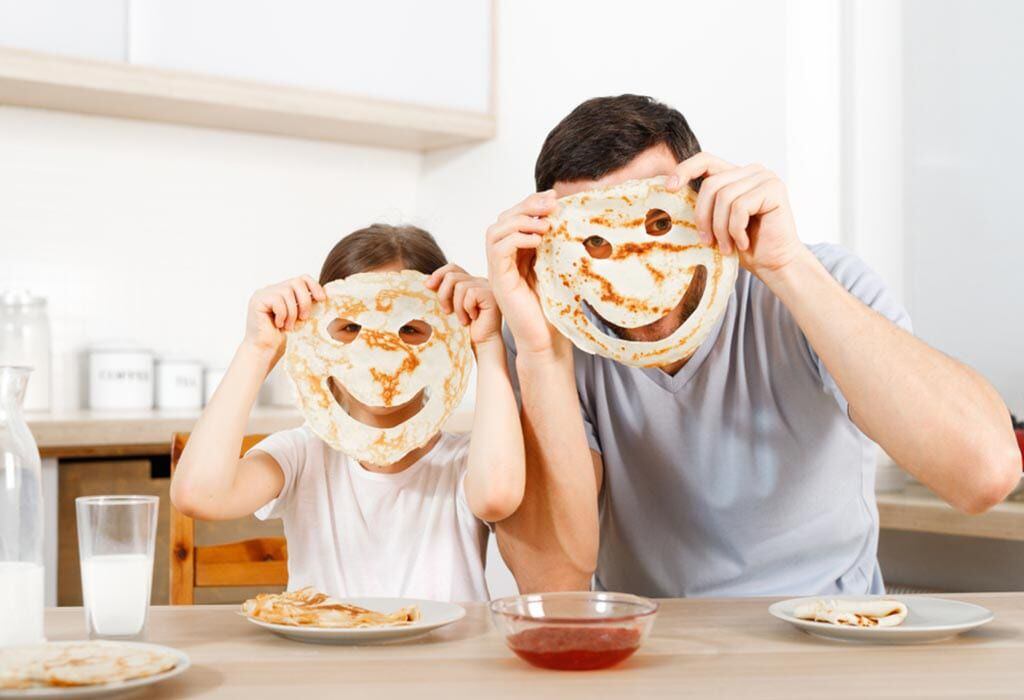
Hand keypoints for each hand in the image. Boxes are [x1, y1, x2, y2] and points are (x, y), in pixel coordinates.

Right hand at [245, 276, 325, 353]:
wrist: (265, 352)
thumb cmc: (282, 338)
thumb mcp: (299, 318)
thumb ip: (306, 305)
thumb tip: (324, 296)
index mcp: (283, 291)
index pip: (301, 278)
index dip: (314, 286)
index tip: (322, 299)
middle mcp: (272, 289)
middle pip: (296, 282)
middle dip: (304, 301)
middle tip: (304, 318)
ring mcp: (263, 293)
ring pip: (287, 292)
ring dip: (292, 312)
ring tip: (289, 326)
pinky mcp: (257, 300)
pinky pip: (277, 300)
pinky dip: (282, 314)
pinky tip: (278, 324)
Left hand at [426, 265, 501, 346]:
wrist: (481, 344)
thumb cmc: (466, 329)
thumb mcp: (449, 307)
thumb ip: (442, 292)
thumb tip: (427, 280)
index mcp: (470, 281)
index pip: (452, 267)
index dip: (438, 274)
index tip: (427, 287)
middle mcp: (479, 281)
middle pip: (452, 275)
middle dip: (443, 294)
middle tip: (446, 311)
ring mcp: (487, 286)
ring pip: (460, 286)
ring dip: (457, 306)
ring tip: (462, 319)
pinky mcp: (491, 295)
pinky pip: (471, 293)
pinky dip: (467, 308)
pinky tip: (473, 318)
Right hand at [485, 191, 562, 355]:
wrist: (547, 341)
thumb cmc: (555, 310)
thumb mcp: (559, 269)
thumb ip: (557, 246)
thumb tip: (570, 218)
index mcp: (518, 255)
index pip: (515, 218)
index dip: (531, 203)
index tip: (555, 197)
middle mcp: (504, 261)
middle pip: (503, 219)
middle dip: (527, 205)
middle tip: (551, 202)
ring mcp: (499, 270)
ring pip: (496, 230)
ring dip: (521, 219)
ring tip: (545, 222)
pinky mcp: (499, 281)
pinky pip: (498, 249)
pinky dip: (516, 237)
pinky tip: (538, 239)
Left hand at [666, 153, 802, 276]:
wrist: (774, 265)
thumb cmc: (744, 246)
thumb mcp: (716, 221)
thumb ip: (704, 203)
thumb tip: (668, 190)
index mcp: (736, 175)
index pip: (705, 160)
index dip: (684, 170)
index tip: (668, 188)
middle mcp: (751, 171)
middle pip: (711, 184)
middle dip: (704, 217)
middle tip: (707, 241)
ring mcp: (765, 178)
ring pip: (724, 197)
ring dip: (721, 228)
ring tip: (727, 246)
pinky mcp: (774, 189)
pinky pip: (740, 207)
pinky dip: (736, 230)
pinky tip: (743, 242)